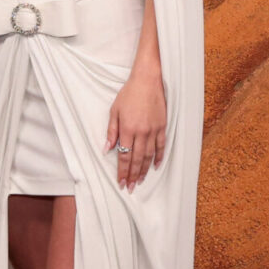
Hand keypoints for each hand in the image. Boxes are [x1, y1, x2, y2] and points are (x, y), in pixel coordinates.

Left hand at [104, 68, 164, 189]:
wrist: (148, 80)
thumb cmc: (129, 94)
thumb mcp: (114, 110)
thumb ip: (111, 131)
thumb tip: (107, 149)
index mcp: (127, 128)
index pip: (124, 155)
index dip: (122, 170)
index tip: (120, 182)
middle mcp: (141, 132)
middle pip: (136, 159)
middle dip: (132, 175)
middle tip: (130, 187)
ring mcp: (153, 130)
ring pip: (149, 156)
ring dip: (144, 170)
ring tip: (140, 181)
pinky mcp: (162, 127)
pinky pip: (161, 146)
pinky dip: (158, 158)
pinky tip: (155, 167)